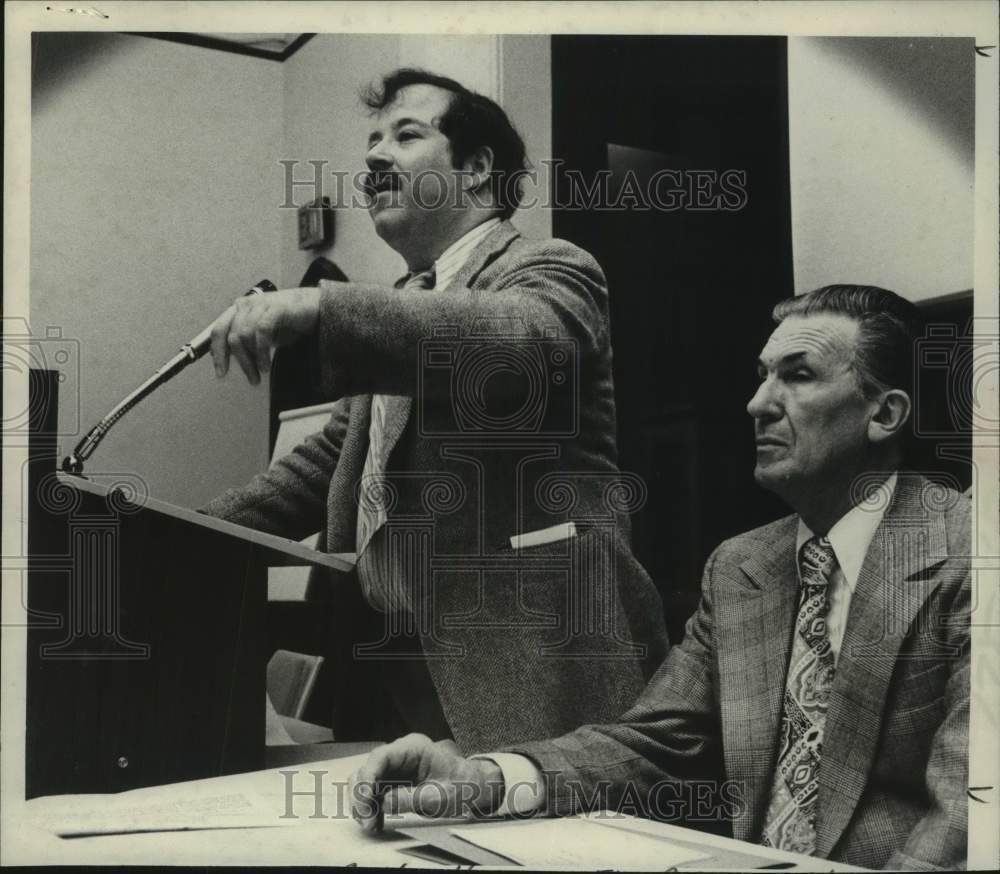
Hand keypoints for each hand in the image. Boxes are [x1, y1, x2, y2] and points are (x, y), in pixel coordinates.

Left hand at [209, 287, 319, 384]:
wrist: (315, 307)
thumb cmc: (289, 321)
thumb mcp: (263, 334)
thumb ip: (247, 342)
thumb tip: (234, 358)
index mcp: (240, 309)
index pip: (218, 330)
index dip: (218, 353)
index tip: (221, 373)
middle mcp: (247, 304)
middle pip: (231, 336)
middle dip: (241, 362)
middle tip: (252, 379)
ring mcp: (261, 304)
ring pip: (244, 336)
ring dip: (252, 359)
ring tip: (263, 371)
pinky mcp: (276, 308)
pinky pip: (261, 331)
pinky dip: (262, 351)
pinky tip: (267, 364)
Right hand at [349, 733, 503, 832]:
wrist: (472, 788)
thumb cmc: (461, 786)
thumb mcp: (439, 796)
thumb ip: (412, 798)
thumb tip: (384, 803)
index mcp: (414, 748)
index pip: (381, 756)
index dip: (368, 777)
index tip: (366, 800)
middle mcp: (400, 754)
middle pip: (368, 768)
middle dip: (362, 795)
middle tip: (367, 820)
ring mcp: (395, 766)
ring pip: (365, 780)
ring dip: (363, 803)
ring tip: (372, 824)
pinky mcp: (393, 780)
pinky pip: (373, 791)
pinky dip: (370, 806)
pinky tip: (376, 821)